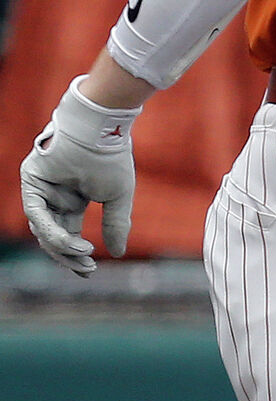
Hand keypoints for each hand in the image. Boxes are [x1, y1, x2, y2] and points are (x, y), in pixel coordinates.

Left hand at [20, 78, 143, 275]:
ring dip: (62, 246)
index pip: (68, 233)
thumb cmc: (112, 159)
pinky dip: (52, 231)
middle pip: (53, 235)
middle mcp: (54, 197)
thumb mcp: (117, 198)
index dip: (76, 253)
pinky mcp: (31, 182)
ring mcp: (40, 189)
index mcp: (72, 199)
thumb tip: (118, 253)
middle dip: (68, 254)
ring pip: (43, 229)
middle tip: (86, 268)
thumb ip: (115, 224)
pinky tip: (71, 242)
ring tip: (84, 252)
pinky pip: (36, 214)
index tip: (90, 270)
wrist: (101, 131)